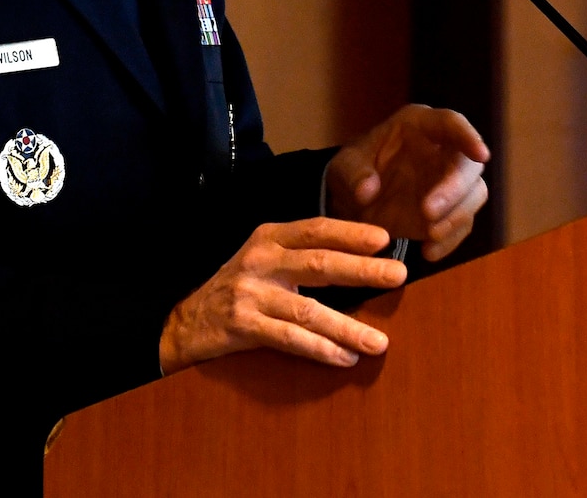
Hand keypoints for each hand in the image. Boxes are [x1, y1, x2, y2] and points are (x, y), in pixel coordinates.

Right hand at [158, 217, 405, 373]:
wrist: (188, 320)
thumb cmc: (240, 287)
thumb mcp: (266, 259)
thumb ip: (303, 255)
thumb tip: (364, 260)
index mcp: (270, 237)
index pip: (317, 229)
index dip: (351, 232)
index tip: (384, 238)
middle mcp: (260, 259)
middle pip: (319, 263)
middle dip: (362, 270)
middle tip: (398, 275)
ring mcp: (250, 293)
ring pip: (308, 310)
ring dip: (347, 327)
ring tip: (379, 341)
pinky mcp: (242, 326)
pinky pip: (289, 339)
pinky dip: (320, 350)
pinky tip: (344, 357)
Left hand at [326, 104, 490, 261]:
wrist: (353, 200)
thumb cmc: (353, 170)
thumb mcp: (342, 167)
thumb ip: (353, 174)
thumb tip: (367, 190)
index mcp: (419, 126)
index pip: (450, 123)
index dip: (468, 136)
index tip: (481, 155)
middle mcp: (442, 150)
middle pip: (467, 164)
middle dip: (455, 188)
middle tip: (428, 212)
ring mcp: (450, 181)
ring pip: (474, 194)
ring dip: (456, 216)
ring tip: (429, 235)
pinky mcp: (450, 211)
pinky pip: (462, 224)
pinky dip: (450, 240)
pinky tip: (428, 252)